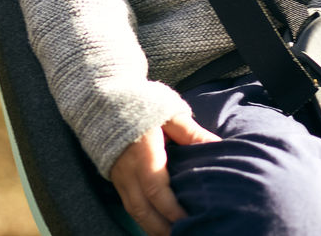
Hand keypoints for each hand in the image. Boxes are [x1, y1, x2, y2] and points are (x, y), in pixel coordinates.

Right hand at [109, 114, 218, 235]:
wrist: (102, 97)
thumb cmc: (140, 104)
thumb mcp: (169, 114)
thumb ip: (191, 133)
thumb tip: (218, 147)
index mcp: (143, 153)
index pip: (157, 190)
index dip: (173, 211)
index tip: (191, 221)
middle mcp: (128, 169)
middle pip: (144, 209)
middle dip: (163, 229)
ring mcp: (118, 175)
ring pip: (134, 211)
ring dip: (152, 229)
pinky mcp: (115, 177)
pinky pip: (128, 205)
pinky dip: (143, 219)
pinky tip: (157, 227)